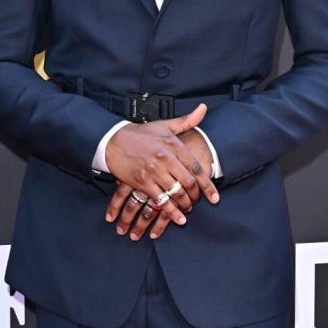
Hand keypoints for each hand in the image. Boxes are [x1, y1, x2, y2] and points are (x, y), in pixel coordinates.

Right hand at [104, 103, 219, 241]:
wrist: (112, 140)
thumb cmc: (140, 134)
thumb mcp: (164, 125)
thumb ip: (186, 121)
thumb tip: (203, 109)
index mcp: (174, 144)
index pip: (197, 168)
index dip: (208, 186)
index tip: (215, 198)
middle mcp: (166, 158)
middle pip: (189, 183)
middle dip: (196, 196)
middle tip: (197, 202)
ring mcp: (154, 171)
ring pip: (176, 193)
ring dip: (185, 205)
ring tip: (187, 209)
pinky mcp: (142, 182)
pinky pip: (161, 201)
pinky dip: (171, 212)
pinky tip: (178, 218)